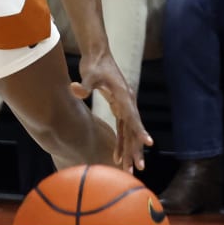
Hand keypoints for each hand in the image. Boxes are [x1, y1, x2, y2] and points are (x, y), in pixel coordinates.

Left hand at [71, 50, 151, 169]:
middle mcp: (127, 103)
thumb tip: (74, 89)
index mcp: (123, 96)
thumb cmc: (95, 65)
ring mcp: (124, 107)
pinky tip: (118, 157)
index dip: (140, 130)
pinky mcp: (119, 109)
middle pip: (133, 130)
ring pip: (129, 133)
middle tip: (138, 168)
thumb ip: (84, 84)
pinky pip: (122, 130)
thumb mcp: (89, 74)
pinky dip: (121, 143)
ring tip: (130, 169)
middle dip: (136, 150)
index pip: (133, 116)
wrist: (99, 55)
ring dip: (130, 151)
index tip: (148, 143)